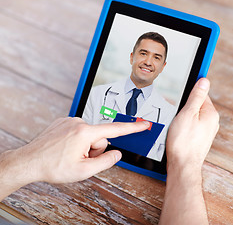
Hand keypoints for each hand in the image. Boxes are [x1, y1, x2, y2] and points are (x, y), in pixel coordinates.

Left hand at [8, 117, 149, 184]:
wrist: (29, 162)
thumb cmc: (53, 167)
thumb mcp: (84, 171)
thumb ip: (106, 162)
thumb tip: (116, 154)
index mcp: (85, 133)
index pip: (115, 130)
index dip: (133, 128)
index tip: (144, 124)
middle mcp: (78, 123)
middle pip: (100, 137)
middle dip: (94, 149)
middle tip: (80, 159)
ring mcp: (69, 121)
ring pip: (89, 135)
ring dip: (84, 146)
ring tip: (70, 155)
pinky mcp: (63, 122)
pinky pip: (78, 131)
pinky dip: (76, 141)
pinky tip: (65, 149)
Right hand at [160, 78, 218, 224]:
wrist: (182, 166)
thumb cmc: (183, 142)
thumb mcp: (187, 113)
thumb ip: (196, 96)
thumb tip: (204, 80)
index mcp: (211, 113)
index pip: (202, 94)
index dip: (191, 91)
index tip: (186, 86)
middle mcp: (212, 122)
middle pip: (197, 105)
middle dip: (186, 107)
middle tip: (177, 114)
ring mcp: (207, 131)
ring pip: (194, 117)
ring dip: (184, 118)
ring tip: (177, 126)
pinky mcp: (200, 139)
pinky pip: (193, 126)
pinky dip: (185, 127)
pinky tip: (178, 133)